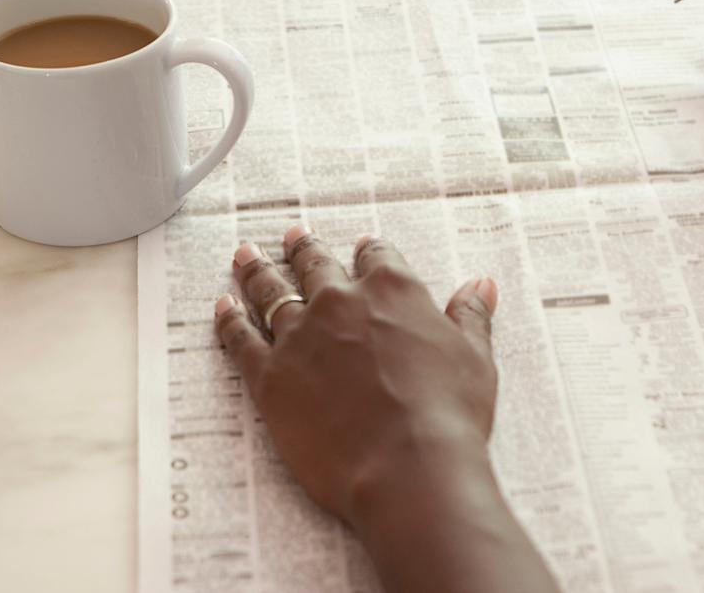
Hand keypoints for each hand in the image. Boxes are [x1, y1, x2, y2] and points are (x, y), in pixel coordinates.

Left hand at [213, 228, 560, 592]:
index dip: (369, 250)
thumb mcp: (475, 358)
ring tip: (245, 254)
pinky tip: (222, 306)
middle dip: (303, 248)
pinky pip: (240, 338)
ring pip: (271, 291)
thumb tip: (480, 285)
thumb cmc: (449, 415)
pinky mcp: (269, 376)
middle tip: (292, 236)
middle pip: (316, 264)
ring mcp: (300, 336)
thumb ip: (470, 316)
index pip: (377, 255)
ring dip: (257, 270)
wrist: (407, 467)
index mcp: (393, 289)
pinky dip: (228, 319)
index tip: (361, 247)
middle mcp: (340, 301)